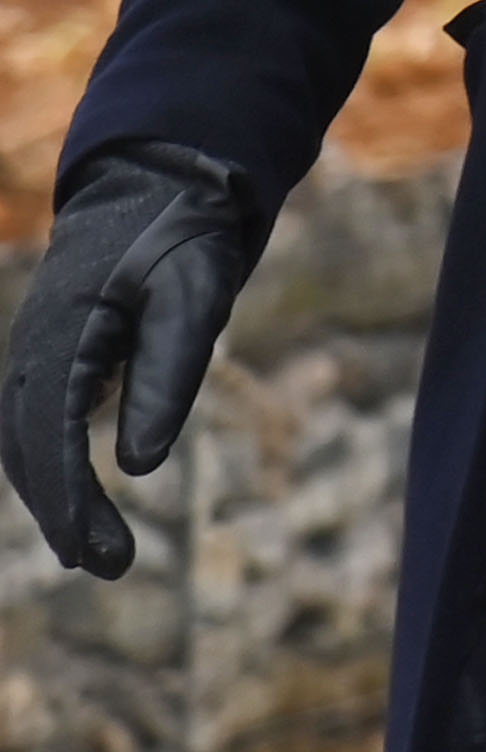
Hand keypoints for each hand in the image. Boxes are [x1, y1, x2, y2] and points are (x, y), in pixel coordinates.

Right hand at [5, 145, 270, 578]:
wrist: (157, 185)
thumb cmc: (182, 238)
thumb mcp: (193, 298)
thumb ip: (169, 374)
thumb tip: (139, 465)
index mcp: (61, 336)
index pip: (51, 434)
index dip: (69, 499)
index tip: (94, 552)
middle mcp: (31, 349)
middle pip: (30, 448)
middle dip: (62, 511)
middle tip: (108, 566)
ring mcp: (32, 351)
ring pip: (26, 441)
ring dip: (54, 497)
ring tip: (98, 551)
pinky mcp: (48, 356)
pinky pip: (36, 423)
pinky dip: (49, 467)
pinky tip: (78, 503)